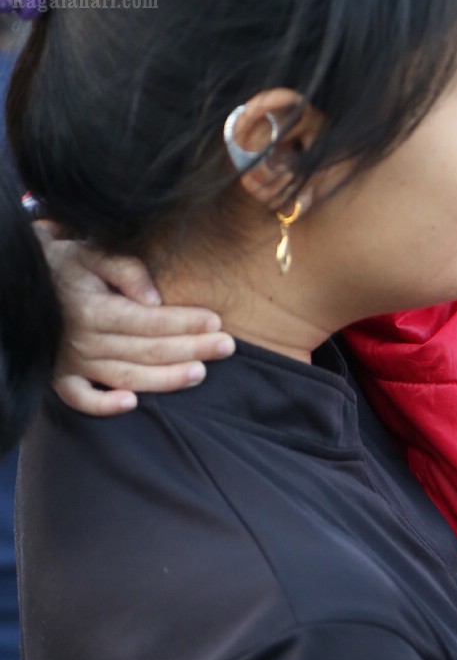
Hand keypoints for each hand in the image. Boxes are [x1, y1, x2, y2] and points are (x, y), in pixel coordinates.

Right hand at [39, 232, 233, 413]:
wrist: (26, 281)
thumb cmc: (69, 266)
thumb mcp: (94, 253)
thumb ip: (126, 270)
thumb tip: (153, 297)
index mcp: (94, 308)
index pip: (149, 320)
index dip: (184, 322)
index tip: (216, 321)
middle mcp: (84, 339)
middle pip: (146, 351)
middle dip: (190, 349)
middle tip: (227, 347)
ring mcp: (72, 363)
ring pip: (125, 377)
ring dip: (165, 379)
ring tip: (200, 373)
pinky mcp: (61, 378)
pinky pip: (81, 400)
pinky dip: (104, 406)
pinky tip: (133, 403)